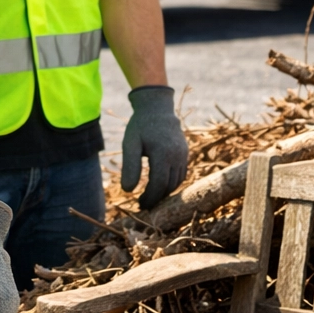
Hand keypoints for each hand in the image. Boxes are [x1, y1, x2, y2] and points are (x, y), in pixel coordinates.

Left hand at [121, 85, 188, 208]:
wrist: (157, 108)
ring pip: (177, 182)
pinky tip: (159, 185)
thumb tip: (128, 190)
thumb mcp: (130, 144)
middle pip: (169, 186)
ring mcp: (183, 154)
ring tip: (150, 196)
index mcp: (163, 153)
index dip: (150, 198)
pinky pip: (181, 174)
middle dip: (157, 198)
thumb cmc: (140, 126)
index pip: (159, 184)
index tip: (140, 204)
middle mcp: (177, 155)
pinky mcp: (185, 153)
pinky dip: (172, 183)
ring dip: (165, 192)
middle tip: (143, 204)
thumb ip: (130, 166)